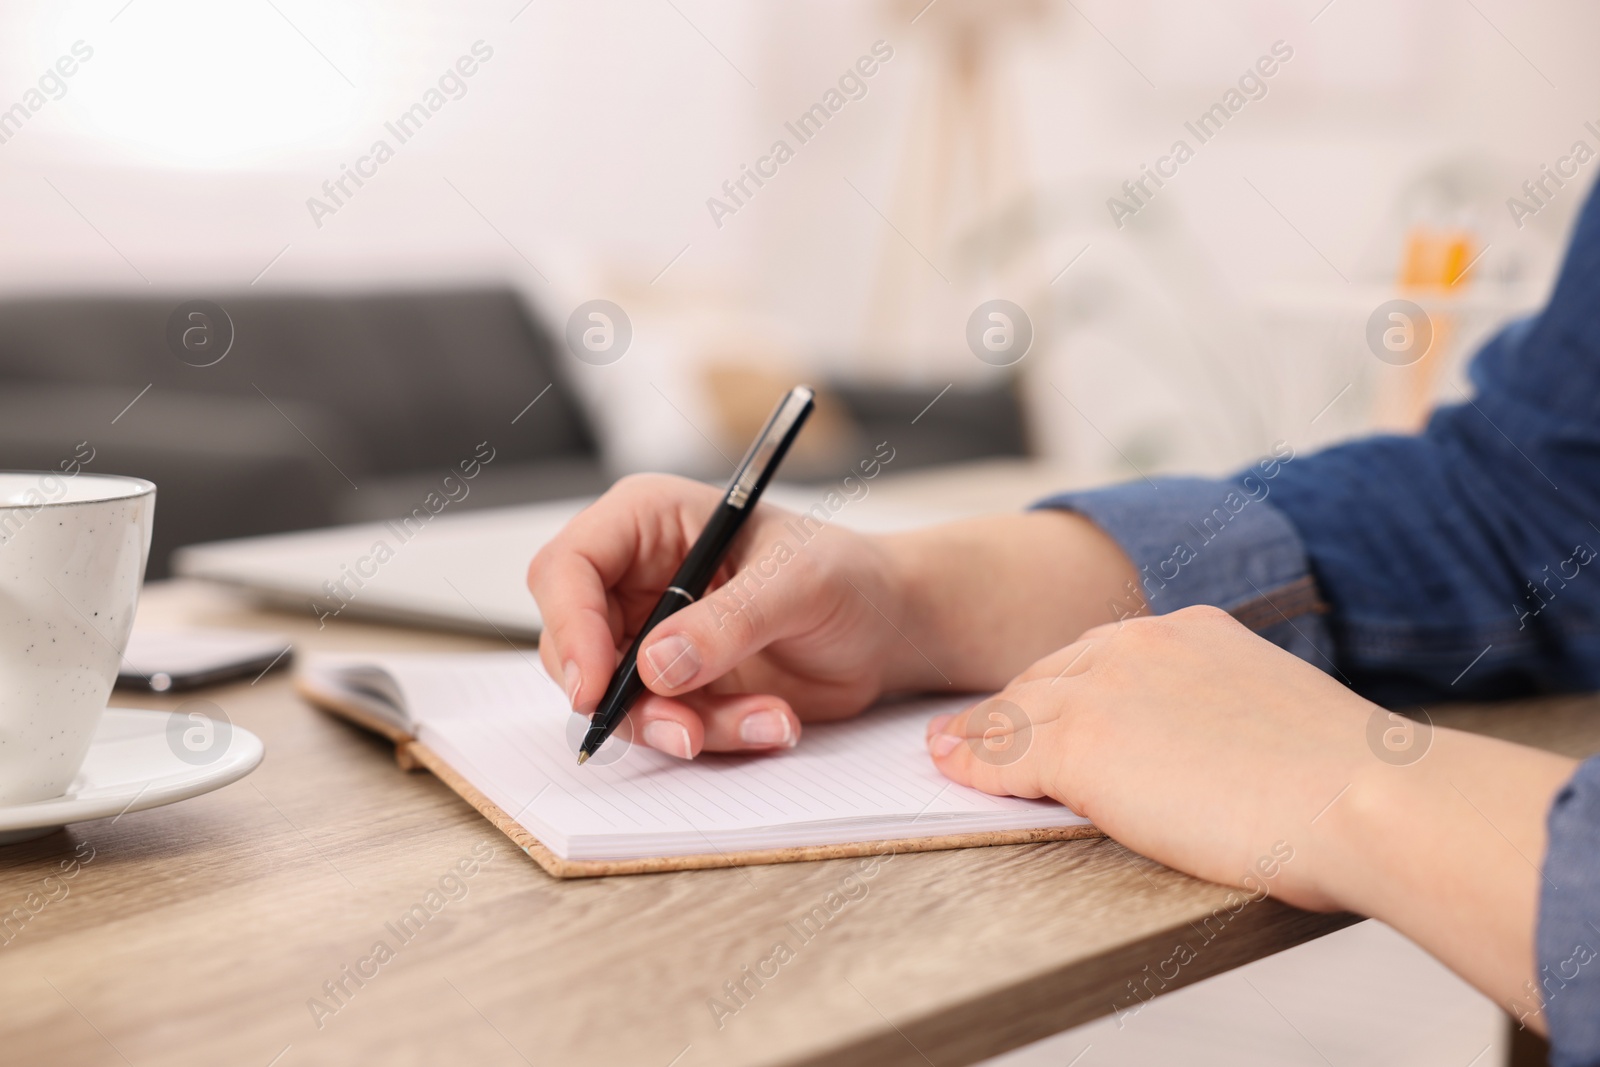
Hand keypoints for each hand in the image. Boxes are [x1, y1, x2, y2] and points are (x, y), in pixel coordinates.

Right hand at [529, 474, 1142, 758]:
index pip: (567, 567)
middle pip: (572, 644)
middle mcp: (636, 579)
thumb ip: (730, 621)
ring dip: (685, 726)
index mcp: (649, 521)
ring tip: (765, 721)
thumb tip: (658, 664)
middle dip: (622, 698)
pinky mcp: (676, 688)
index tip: (595, 684)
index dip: (568, 626)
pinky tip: (773, 723)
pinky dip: (715, 737)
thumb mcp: (799, 585)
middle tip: (682, 730)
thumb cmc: (847, 577)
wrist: (888, 627)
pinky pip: (666, 727)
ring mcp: (651, 638)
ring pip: (618, 700)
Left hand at [925, 605, 1576, 1018]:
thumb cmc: (1345, 780)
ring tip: (949, 748)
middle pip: (1049, 675)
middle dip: (1011, 704)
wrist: (1359, 795)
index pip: (1101, 655)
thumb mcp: (1274, 716)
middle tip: (973, 727)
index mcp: (1190, 632)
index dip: (1061, 685)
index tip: (1038, 701)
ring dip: (981, 733)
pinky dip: (974, 765)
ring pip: (1020, 711)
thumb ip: (1225, 716)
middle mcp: (1140, 645)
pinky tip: (955, 770)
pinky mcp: (1079, 746)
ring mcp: (1104, 692)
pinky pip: (1005, 756)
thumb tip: (1216, 754)